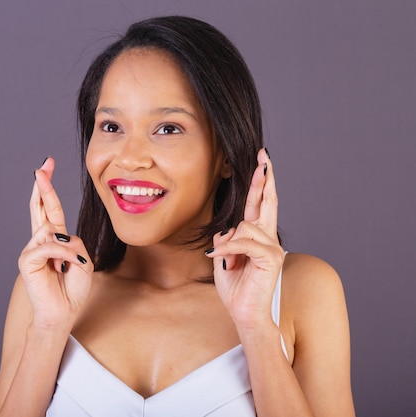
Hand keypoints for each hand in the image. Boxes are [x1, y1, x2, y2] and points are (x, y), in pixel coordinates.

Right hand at [18, 157, 92, 328]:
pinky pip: (47, 247)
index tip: (47, 165)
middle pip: (41, 208)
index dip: (49, 188)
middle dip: (43, 186)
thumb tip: (56, 237)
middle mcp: (41, 241)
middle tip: (43, 166)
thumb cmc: (73, 289)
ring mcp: (31, 249)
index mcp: (55, 239)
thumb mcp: (83, 260)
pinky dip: (61, 257)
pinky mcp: (26, 260)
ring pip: (52, 232)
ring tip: (70, 268)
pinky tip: (64, 269)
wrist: (62, 312)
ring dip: (68, 250)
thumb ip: (73, 242)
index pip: (51, 209)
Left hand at [205, 148, 284, 330]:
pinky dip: (230, 251)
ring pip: (245, 226)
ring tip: (228, 263)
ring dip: (229, 245)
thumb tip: (225, 228)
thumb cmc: (235, 289)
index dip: (260, 183)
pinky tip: (222, 261)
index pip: (259, 204)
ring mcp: (273, 247)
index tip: (262, 162)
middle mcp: (268, 238)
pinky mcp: (271, 258)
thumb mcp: (223, 259)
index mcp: (257, 236)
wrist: (246, 314)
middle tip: (264, 157)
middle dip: (264, 179)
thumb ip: (225, 240)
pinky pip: (244, 243)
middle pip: (267, 202)